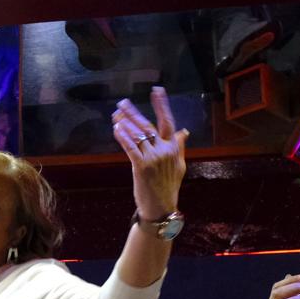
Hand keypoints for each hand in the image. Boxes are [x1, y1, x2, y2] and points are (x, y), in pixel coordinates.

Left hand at [112, 86, 188, 219]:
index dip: (162, 105)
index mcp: (173, 148)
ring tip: (115, 114)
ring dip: (125, 122)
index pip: (168, 121)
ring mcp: (153, 158)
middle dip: (133, 112)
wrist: (161, 207)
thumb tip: (184, 132)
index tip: (157, 91)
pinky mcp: (142, 167)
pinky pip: (131, 148)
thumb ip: (179, 148)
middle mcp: (165, 150)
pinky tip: (116, 128)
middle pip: (148, 125)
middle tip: (122, 102)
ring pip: (138, 135)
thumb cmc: (168, 187)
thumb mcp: (179, 166)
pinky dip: (123, 137)